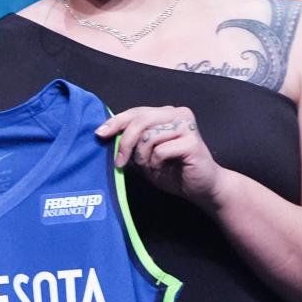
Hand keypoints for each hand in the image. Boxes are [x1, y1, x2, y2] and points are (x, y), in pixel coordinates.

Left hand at [95, 106, 220, 205]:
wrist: (202, 189)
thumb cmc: (173, 172)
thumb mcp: (146, 156)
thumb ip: (132, 142)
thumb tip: (106, 133)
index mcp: (167, 113)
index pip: (136, 112)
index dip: (116, 122)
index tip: (100, 134)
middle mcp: (178, 114)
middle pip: (140, 120)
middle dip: (125, 143)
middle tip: (120, 163)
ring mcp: (187, 125)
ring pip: (148, 136)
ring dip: (143, 157)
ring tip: (151, 168)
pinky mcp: (192, 141)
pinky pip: (161, 150)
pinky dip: (156, 163)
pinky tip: (164, 169)